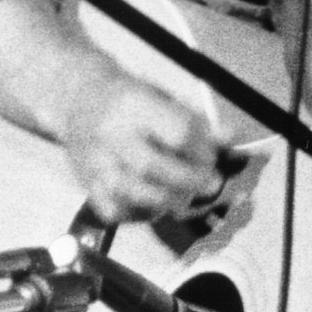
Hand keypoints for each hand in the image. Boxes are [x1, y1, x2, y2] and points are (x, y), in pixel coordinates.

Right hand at [62, 68, 230, 224]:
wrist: (79, 98)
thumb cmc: (133, 99)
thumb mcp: (166, 97)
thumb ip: (198, 120)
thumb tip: (232, 137)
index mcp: (134, 105)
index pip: (177, 133)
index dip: (202, 151)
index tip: (213, 158)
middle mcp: (110, 134)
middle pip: (152, 167)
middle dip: (190, 180)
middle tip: (211, 184)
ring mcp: (94, 162)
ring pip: (133, 193)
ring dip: (169, 201)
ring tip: (186, 196)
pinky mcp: (86, 183)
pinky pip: (114, 210)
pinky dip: (141, 214)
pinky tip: (157, 205)